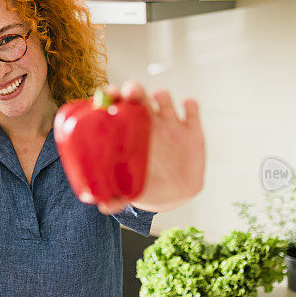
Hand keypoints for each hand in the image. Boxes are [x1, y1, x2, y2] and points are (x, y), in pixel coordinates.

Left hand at [97, 81, 204, 214]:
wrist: (175, 194)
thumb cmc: (147, 186)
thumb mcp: (131, 192)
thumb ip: (117, 198)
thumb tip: (104, 207)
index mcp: (127, 132)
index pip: (116, 107)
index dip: (112, 96)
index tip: (108, 95)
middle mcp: (147, 123)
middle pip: (138, 95)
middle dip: (134, 89)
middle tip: (131, 94)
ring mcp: (169, 124)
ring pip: (163, 97)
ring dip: (161, 96)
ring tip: (160, 104)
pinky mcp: (191, 130)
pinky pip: (191, 109)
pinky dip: (190, 106)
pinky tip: (186, 112)